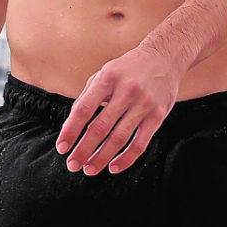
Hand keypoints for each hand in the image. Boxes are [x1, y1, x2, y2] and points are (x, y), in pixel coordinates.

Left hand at [57, 44, 181, 176]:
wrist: (165, 57)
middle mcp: (126, 90)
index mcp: (108, 78)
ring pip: (119, 138)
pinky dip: (126, 159)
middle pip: (100, 127)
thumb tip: (71, 125)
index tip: (62, 147)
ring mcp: (144, 104)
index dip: (70, 130)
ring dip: (102, 158)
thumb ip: (88, 96)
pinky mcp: (158, 115)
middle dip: (84, 150)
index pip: (84, 109)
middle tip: (72, 165)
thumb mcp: (105, 72)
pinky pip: (140, 143)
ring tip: (89, 169)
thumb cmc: (128, 68)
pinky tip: (113, 167)